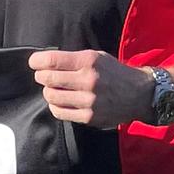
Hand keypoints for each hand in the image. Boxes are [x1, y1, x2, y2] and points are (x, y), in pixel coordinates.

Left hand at [29, 49, 151, 128]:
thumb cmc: (114, 73)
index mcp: (89, 61)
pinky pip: (60, 112)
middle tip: (43, 76)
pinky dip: (55, 106)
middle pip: (48, 79)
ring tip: (55, 89)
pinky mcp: (89, 117)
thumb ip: (73, 59)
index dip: (37, 61)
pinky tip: (60, 102)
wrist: (139, 94)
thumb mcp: (97, 57)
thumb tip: (45, 62)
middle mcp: (88, 80)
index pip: (52, 60)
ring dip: (48, 92)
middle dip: (41, 76)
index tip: (34, 63)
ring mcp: (89, 100)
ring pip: (51, 96)